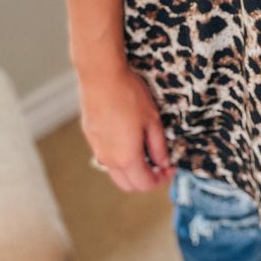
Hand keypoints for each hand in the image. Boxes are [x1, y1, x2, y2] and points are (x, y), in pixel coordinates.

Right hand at [79, 61, 176, 192]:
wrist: (100, 75)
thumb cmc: (128, 94)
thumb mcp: (152, 120)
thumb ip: (159, 146)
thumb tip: (163, 162)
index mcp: (127, 158)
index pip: (145, 184)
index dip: (161, 179)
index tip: (170, 167)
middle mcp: (109, 159)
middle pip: (128, 184)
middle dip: (145, 180)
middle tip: (159, 165)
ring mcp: (96, 148)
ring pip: (115, 172)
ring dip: (131, 170)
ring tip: (145, 151)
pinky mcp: (90, 136)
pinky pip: (106, 155)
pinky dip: (119, 156)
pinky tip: (128, 137)